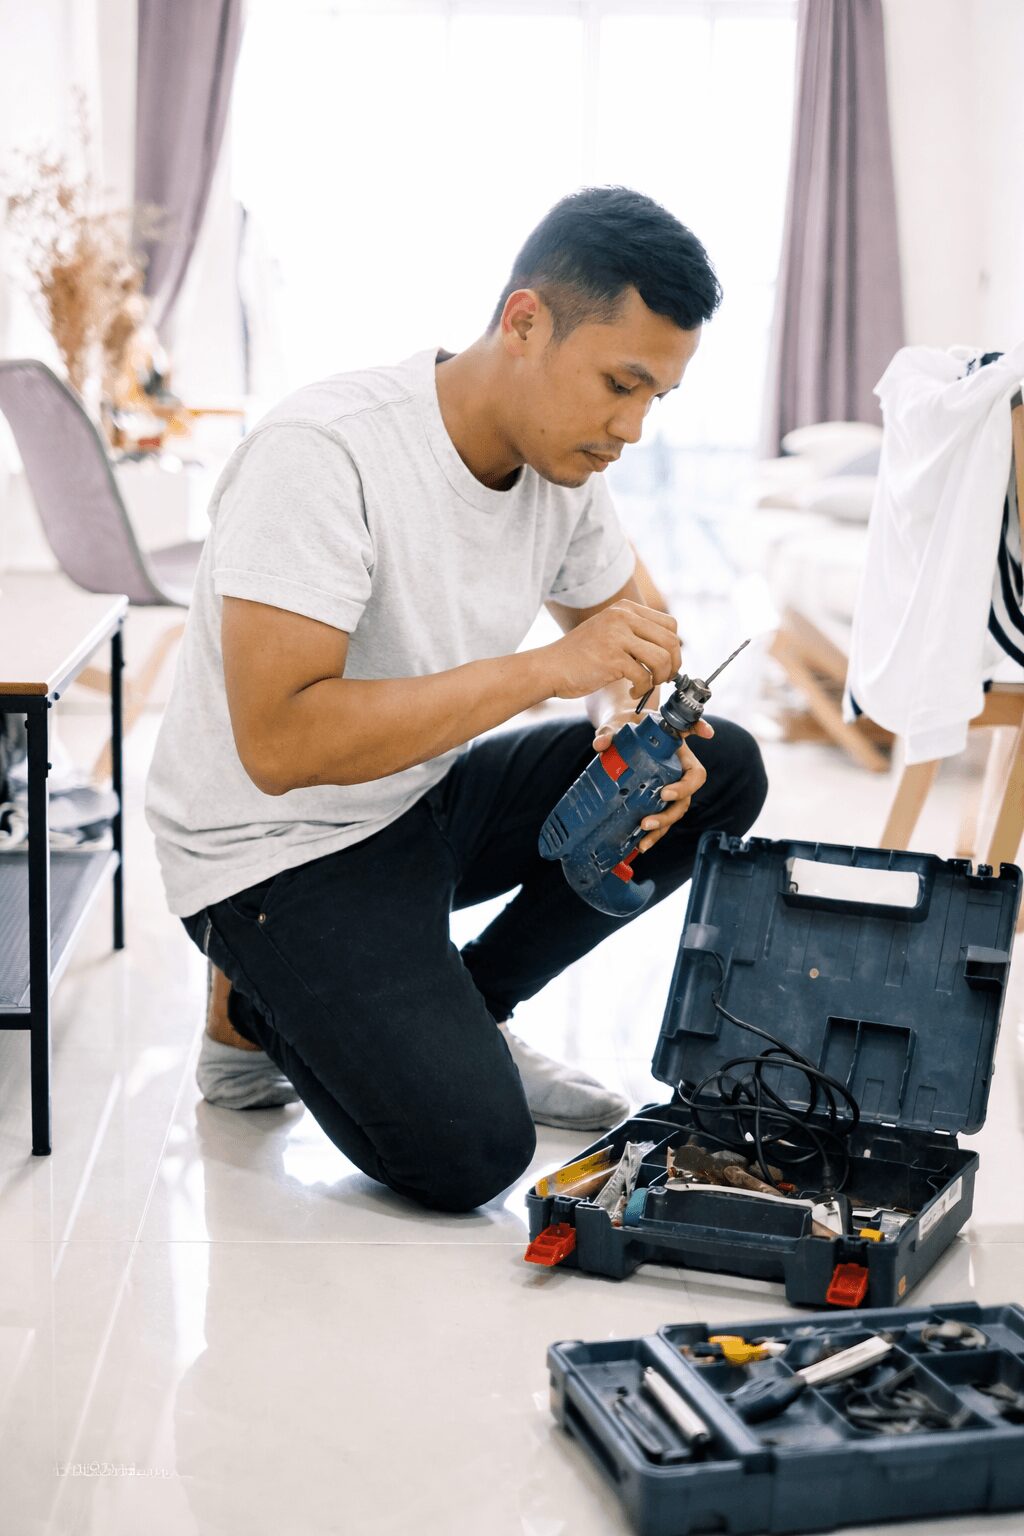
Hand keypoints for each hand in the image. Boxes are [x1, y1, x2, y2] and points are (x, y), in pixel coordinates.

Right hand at [541, 600, 681, 700]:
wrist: (550, 667)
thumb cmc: (579, 656)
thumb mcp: (609, 631)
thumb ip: (635, 633)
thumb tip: (669, 650)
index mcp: (624, 609)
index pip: (669, 624)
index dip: (674, 648)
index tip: (667, 665)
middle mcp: (622, 617)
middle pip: (671, 640)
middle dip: (673, 665)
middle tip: (663, 679)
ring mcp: (617, 636)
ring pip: (662, 658)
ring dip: (660, 678)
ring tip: (645, 685)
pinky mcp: (612, 658)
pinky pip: (644, 676)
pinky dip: (642, 690)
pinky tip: (632, 692)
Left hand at [592, 708, 713, 854]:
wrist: (624, 730)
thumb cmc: (631, 725)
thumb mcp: (622, 724)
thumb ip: (612, 732)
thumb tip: (600, 745)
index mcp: (680, 756)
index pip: (695, 773)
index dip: (687, 785)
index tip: (666, 792)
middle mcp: (678, 775)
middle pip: (684, 801)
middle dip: (668, 814)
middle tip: (648, 821)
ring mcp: (669, 789)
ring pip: (673, 814)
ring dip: (660, 830)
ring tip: (642, 841)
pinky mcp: (655, 799)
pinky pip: (659, 819)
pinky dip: (651, 835)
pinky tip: (639, 845)